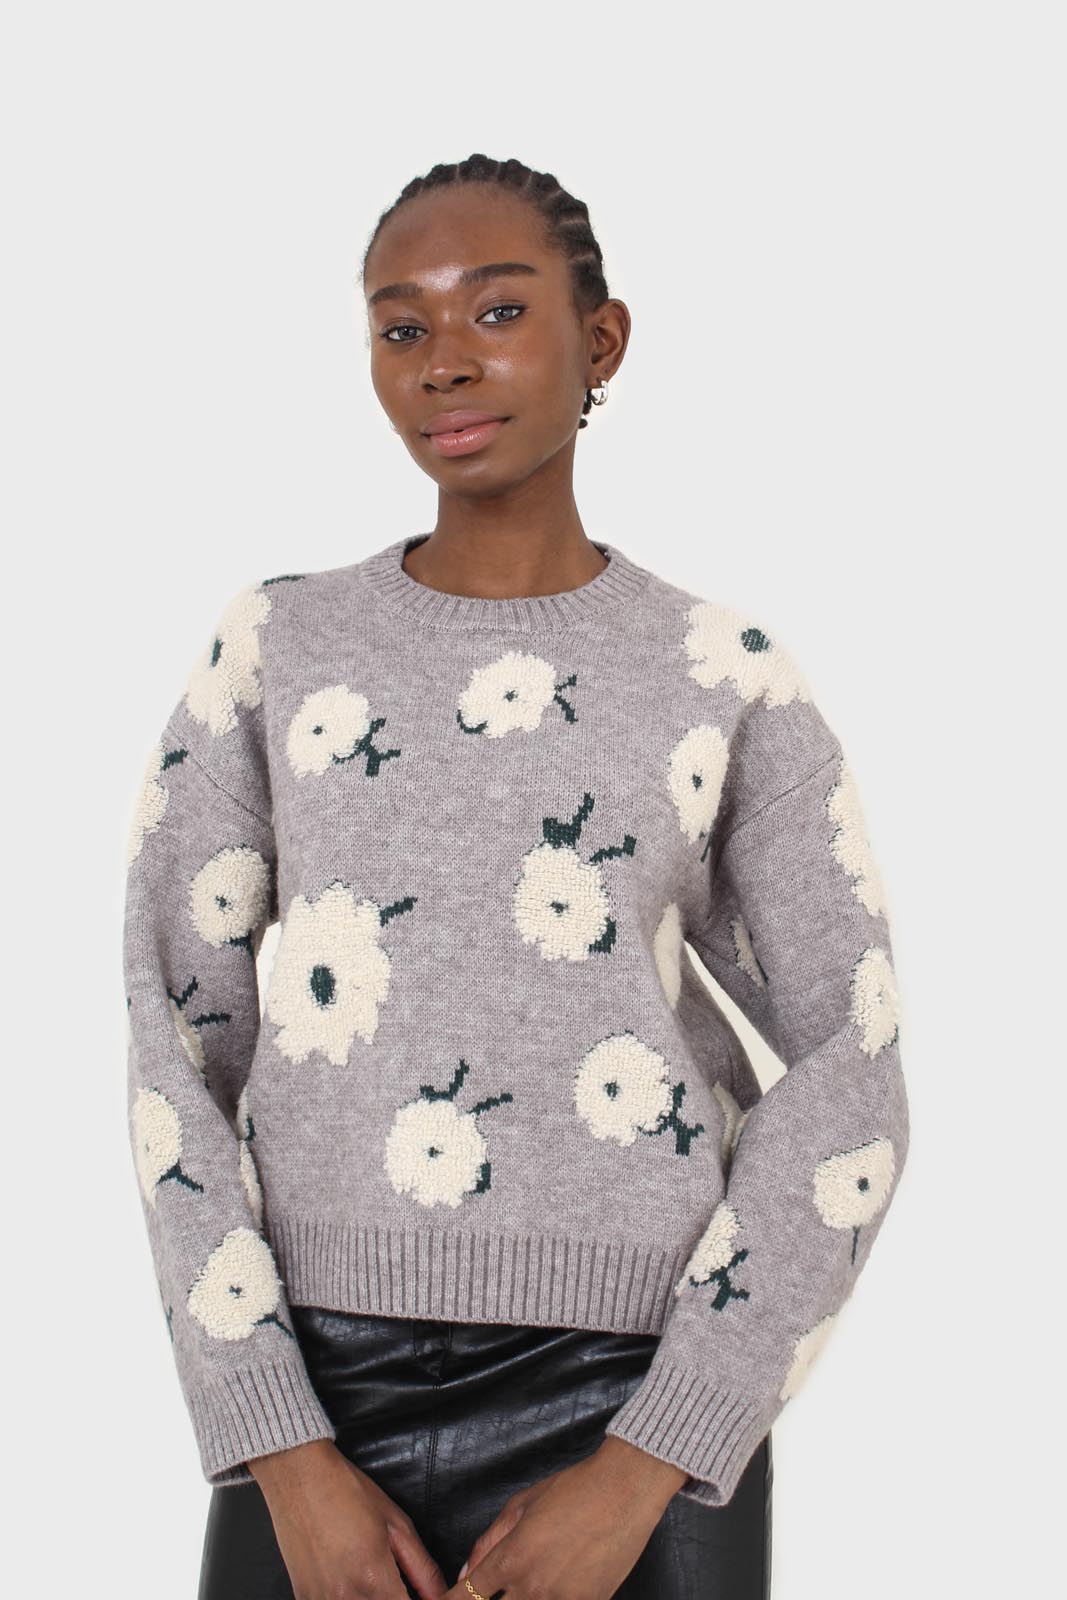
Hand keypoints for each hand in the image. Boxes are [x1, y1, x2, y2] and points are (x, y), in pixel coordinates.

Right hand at [249, 1438, 449, 1598]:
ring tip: (374, 1582)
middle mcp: (346, 1599)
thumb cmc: (349, 1492)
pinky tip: (351, 1584)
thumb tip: (440, 1596)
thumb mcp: (396, 1525)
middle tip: (397, 1586)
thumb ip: (422, 1568)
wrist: (299, 1476)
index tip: (418, 1596)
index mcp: (375, 1579)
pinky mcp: (303, 1599)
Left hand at [444, 1436, 687, 1598]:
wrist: (625, 1492)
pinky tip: (552, 1586)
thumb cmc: (572, 1490)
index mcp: (511, 1559)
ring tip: (529, 1582)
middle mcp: (533, 1587)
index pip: (467, 1597)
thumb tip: (465, 1575)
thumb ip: (488, 1542)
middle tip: (494, 1590)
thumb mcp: (521, 1505)